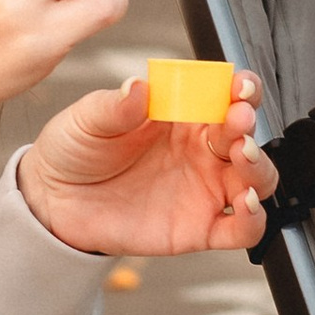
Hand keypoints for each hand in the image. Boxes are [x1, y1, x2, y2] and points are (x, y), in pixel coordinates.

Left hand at [17, 74, 273, 255]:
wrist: (55, 202)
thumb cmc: (76, 149)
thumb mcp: (87, 119)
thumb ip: (115, 105)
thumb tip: (139, 86)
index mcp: (183, 115)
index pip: (226, 95)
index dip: (241, 88)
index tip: (238, 86)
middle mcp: (202, 150)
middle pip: (247, 134)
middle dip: (249, 123)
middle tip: (237, 119)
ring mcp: (205, 189)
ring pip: (257, 177)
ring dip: (259, 166)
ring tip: (242, 157)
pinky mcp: (200, 228)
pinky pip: (242, 229)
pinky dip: (255, 219)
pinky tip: (247, 206)